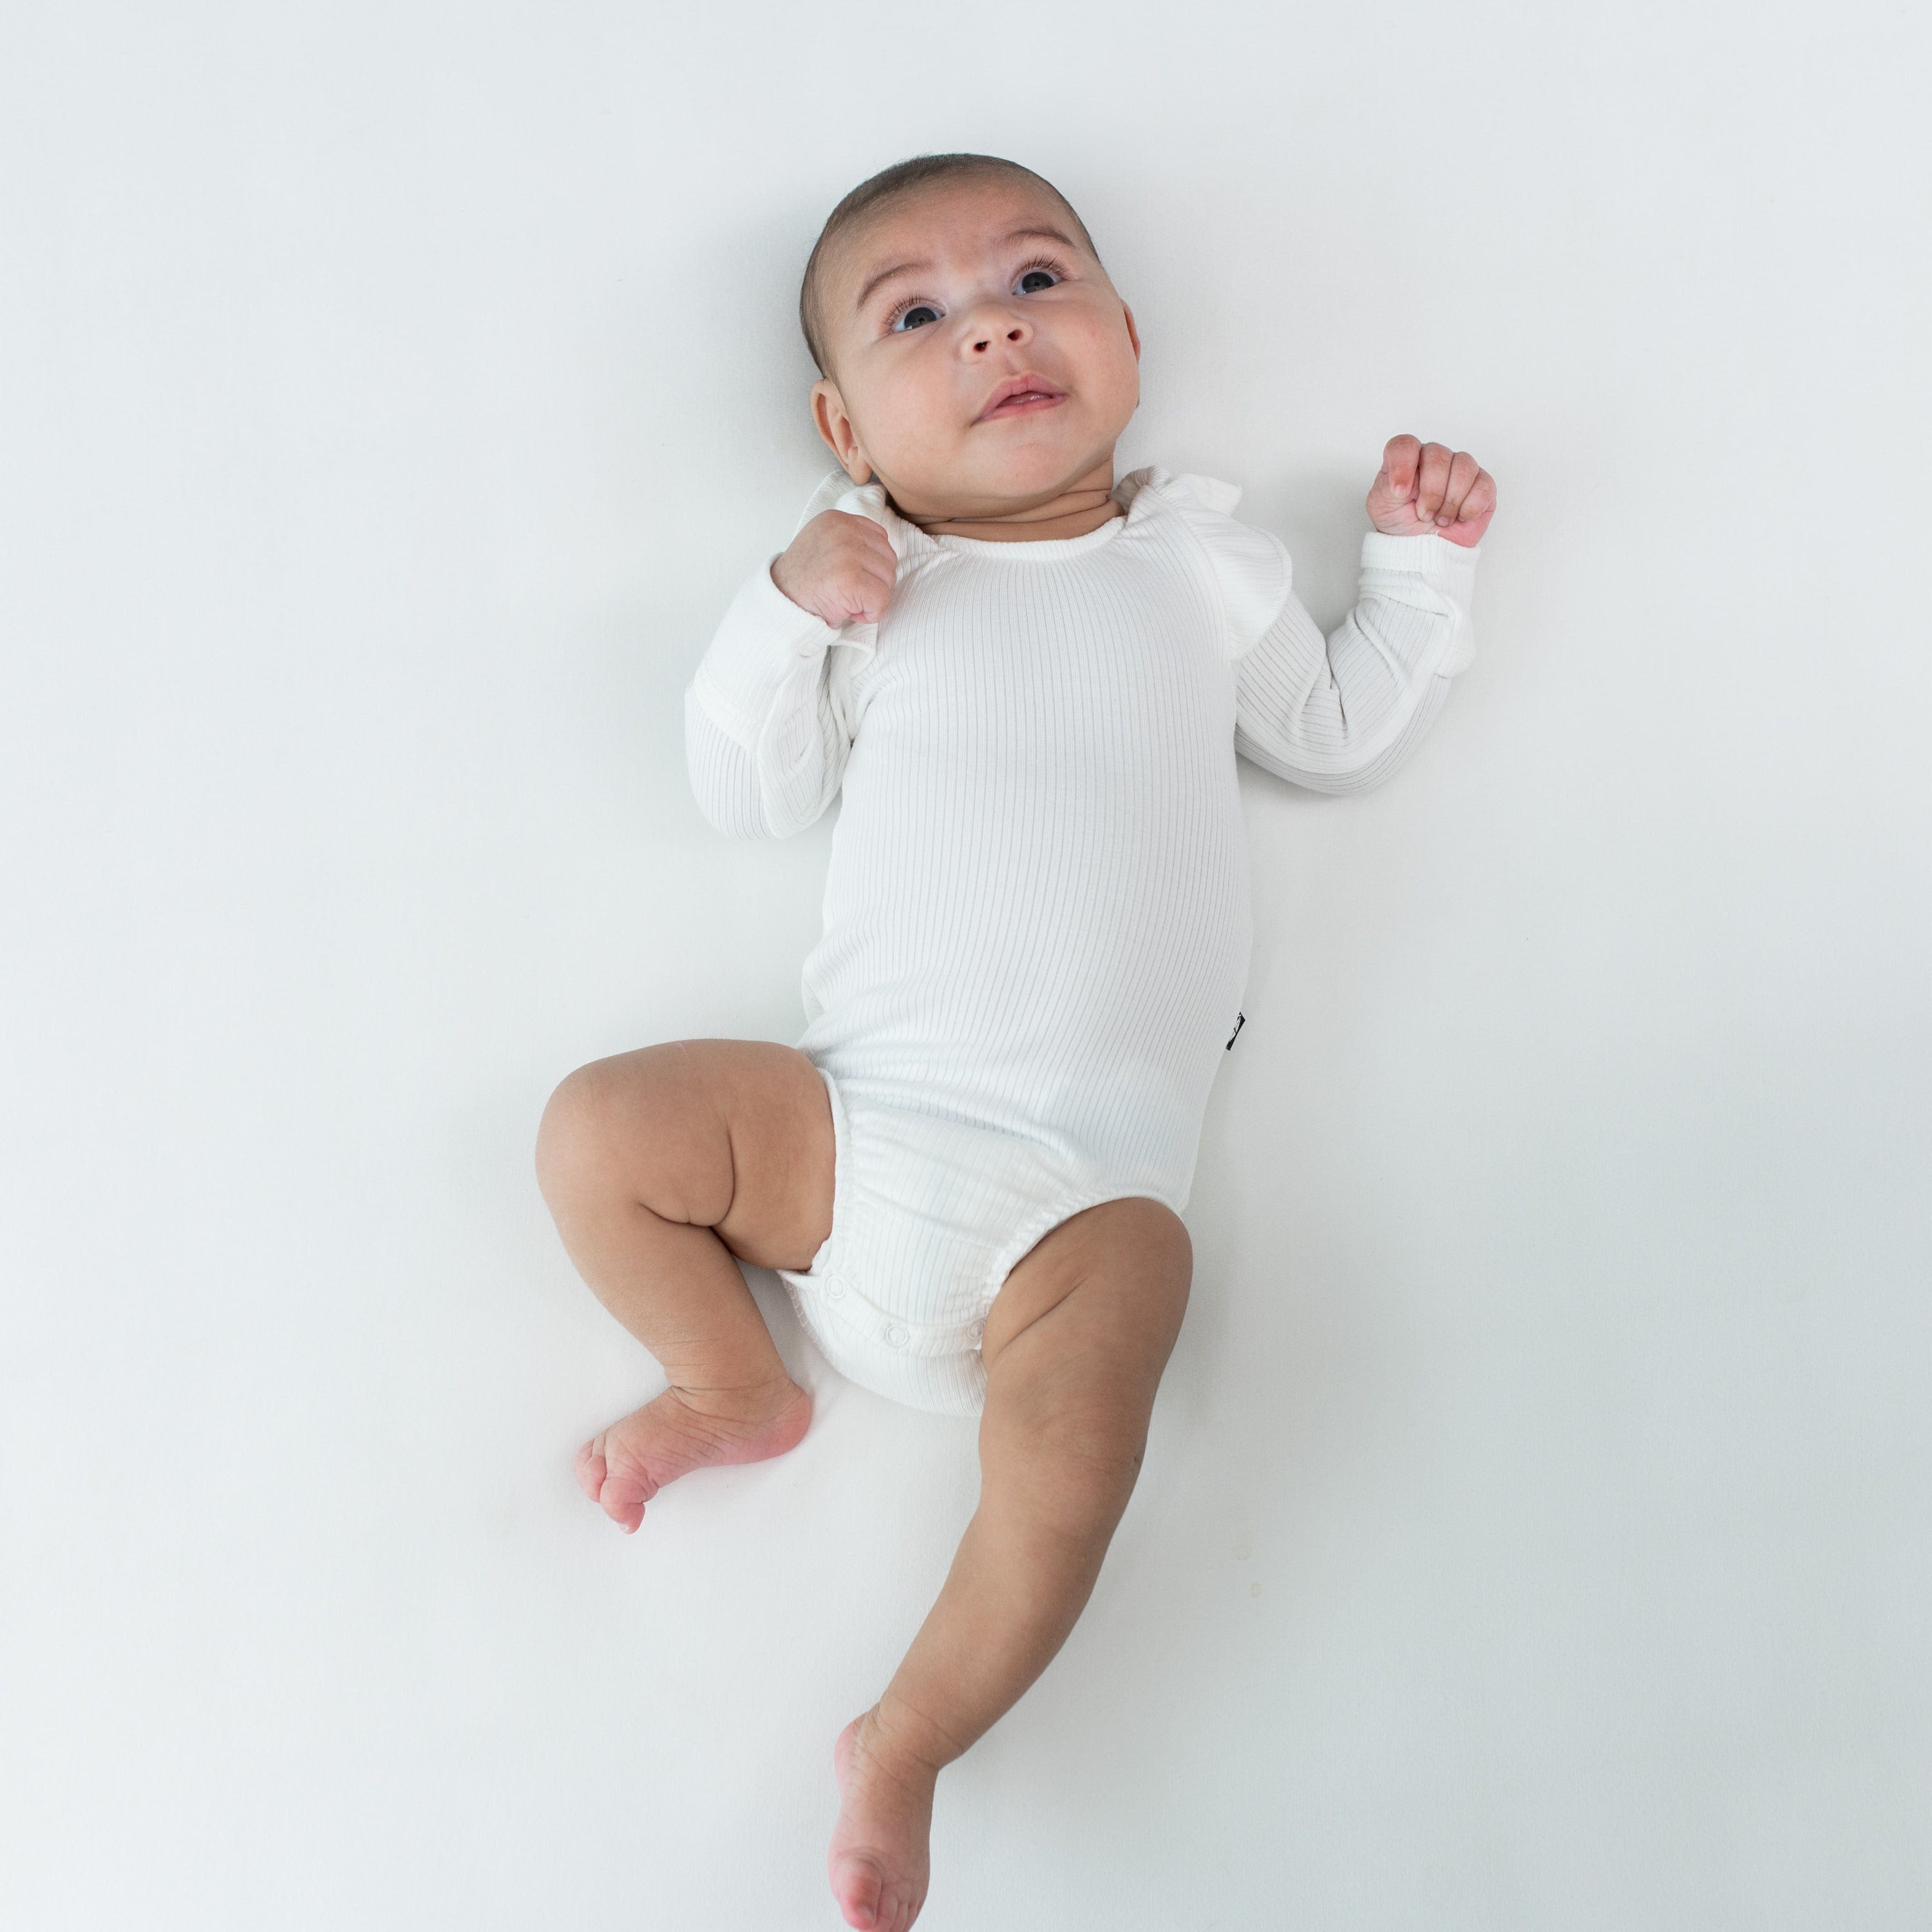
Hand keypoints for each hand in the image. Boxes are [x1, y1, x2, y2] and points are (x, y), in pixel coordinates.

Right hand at [770, 509, 897, 627]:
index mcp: (837, 519)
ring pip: (888, 579)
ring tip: (849, 600)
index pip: (880, 538)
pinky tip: (851, 612)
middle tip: (851, 592)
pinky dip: (871, 613)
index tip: (853, 576)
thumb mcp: (823, 544)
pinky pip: (881, 600)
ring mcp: (848, 554)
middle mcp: (844, 531)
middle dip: (876, 581)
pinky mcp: (851, 580)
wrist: (781, 603)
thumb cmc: (803, 581)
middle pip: (888, 558)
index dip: (872, 564)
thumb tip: (881, 554)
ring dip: (874, 597)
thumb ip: (850, 540)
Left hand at [1366, 436, 1495, 546]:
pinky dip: (1470, 507)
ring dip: (1450, 500)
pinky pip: (1484, 486)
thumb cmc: (1401, 523)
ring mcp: (1460, 469)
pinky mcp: (1482, 485)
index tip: (1401, 493)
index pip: (1405, 445)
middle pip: (1437, 455)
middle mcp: (1435, 458)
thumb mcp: (1381, 506)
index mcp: (1408, 458)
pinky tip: (1460, 517)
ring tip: (1440, 519)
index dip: (1403, 465)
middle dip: (1430, 491)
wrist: (1421, 549)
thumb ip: (1387, 487)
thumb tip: (1405, 483)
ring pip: (1464, 467)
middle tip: (1423, 514)